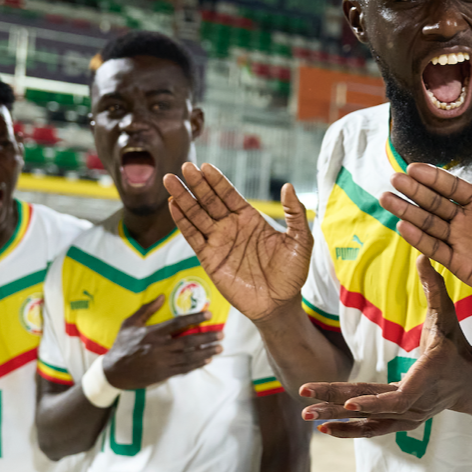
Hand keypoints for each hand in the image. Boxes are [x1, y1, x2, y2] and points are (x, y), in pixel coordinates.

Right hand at [102, 295, 223, 389]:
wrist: (114, 371)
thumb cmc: (122, 345)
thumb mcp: (130, 323)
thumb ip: (147, 309)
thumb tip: (162, 296)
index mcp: (153, 333)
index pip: (178, 323)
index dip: (195, 318)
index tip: (209, 314)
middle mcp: (161, 347)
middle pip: (189, 341)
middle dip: (207, 337)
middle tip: (222, 334)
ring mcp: (163, 361)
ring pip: (190, 356)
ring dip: (207, 351)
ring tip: (220, 347)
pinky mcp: (164, 373)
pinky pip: (184, 368)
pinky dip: (197, 364)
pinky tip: (207, 360)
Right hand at [164, 163, 312, 323]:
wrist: (280, 304)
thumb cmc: (292, 273)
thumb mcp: (300, 241)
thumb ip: (295, 213)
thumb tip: (288, 186)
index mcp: (250, 219)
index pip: (230, 195)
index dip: (217, 181)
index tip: (205, 166)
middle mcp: (232, 227)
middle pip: (210, 200)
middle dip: (197, 184)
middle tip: (185, 166)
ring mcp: (219, 242)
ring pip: (197, 215)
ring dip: (184, 198)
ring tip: (170, 181)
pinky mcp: (209, 259)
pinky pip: (193, 237)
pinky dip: (183, 222)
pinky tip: (174, 206)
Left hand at [301, 259, 471, 438]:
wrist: (469, 381)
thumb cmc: (455, 344)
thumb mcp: (447, 314)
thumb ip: (434, 287)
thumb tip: (423, 255)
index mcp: (426, 377)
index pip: (399, 397)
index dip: (375, 401)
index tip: (349, 403)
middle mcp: (415, 403)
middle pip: (372, 407)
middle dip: (336, 402)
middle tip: (305, 395)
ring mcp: (407, 417)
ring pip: (367, 421)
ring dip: (336, 419)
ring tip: (306, 415)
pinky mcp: (399, 422)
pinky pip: (371, 429)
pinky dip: (348, 430)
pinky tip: (324, 429)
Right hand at [379, 143, 471, 314]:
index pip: (452, 187)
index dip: (433, 177)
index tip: (413, 167)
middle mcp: (468, 220)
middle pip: (435, 202)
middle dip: (414, 191)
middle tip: (393, 179)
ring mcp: (463, 242)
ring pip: (429, 224)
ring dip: (408, 212)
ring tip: (387, 199)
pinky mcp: (462, 265)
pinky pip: (437, 250)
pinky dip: (420, 239)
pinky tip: (404, 226)